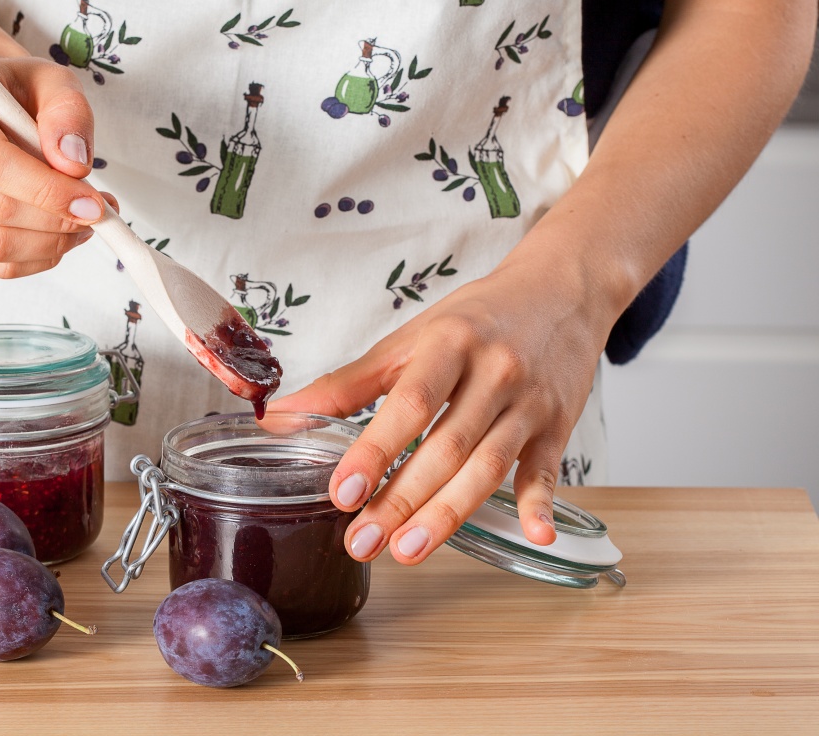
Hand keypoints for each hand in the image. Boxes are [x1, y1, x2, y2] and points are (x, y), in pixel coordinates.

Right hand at [0, 57, 113, 277]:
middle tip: (97, 213)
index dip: (45, 191)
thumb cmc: (19, 92)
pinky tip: (57, 235)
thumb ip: (69, 113)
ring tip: (82, 222)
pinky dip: (37, 257)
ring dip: (51, 244)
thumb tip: (72, 164)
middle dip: (56, 222)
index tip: (92, 203)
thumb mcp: (54, 82)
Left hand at [269, 255, 613, 565]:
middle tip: (363, 541)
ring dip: (448, 515)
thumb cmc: (476, 319)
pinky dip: (541, 506)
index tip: (343, 492)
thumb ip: (347, 384)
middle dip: (402, 500)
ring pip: (488, 466)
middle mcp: (494, 372)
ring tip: (407, 551)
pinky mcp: (558, 427)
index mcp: (449, 343)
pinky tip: (533, 536)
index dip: (375, 450)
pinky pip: (548, 471)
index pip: (409, 404)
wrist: (561, 291)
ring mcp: (530, 402)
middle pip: (446, 446)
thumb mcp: (409, 340)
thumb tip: (281, 417)